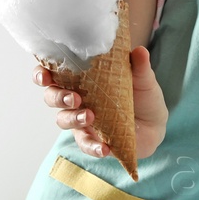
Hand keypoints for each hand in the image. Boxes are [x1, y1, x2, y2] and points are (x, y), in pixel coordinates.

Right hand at [36, 46, 167, 161]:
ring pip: (63, 120)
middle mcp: (76, 99)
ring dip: (73, 118)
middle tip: (75, 97)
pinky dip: (93, 147)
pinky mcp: (92, 139)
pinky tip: (104, 147)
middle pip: (52, 97)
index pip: (53, 73)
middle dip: (58, 97)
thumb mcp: (144, 79)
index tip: (45, 75)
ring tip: (90, 116)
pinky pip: (85, 145)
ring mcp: (81, 120)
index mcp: (82, 78)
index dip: (42, 74)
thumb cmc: (143, 96)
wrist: (156, 124)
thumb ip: (140, 66)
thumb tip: (139, 51)